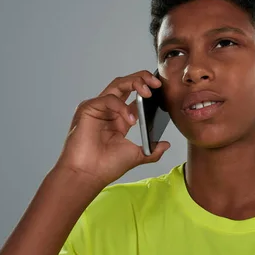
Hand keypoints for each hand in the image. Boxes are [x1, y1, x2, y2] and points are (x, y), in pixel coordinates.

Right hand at [54, 70, 170, 189]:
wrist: (88, 175)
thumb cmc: (106, 166)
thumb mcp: (137, 156)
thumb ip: (152, 150)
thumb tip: (166, 145)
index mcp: (119, 119)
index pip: (135, 96)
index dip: (148, 90)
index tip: (162, 90)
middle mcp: (109, 110)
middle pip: (125, 84)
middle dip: (142, 79)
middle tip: (156, 84)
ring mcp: (98, 108)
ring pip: (117, 84)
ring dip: (134, 83)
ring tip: (148, 92)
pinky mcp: (88, 109)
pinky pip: (108, 99)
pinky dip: (121, 106)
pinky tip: (130, 120)